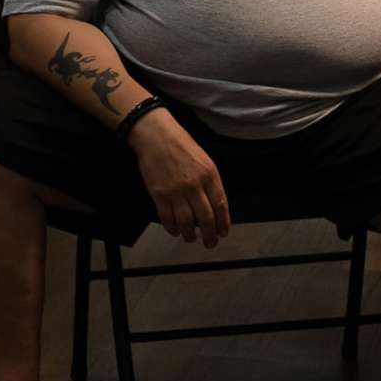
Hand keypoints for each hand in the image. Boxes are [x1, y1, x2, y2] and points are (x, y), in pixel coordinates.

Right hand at [128, 113, 230, 246]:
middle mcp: (195, 186)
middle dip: (210, 235)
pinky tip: (175, 231)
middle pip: (206, 218)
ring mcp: (176, 192)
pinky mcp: (159, 195)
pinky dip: (172, 228)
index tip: (223, 232)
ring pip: (187, 222)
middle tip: (210, 243)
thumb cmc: (181, 145)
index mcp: (209, 176)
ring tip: (191, 238)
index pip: (221, 205)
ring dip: (190, 235)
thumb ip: (210, 182)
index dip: (223, 223)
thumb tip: (214, 204)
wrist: (156, 136)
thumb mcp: (204, 160)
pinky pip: (168, 219)